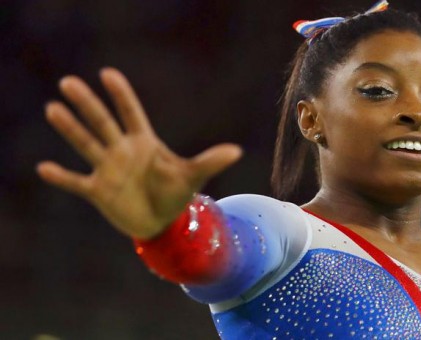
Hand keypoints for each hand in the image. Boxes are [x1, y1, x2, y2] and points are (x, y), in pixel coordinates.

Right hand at [37, 68, 241, 239]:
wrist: (162, 222)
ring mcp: (109, 169)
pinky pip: (76, 182)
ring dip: (70, 129)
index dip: (121, 95)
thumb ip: (210, 162)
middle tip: (69, 83)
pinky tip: (44, 168)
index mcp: (145, 142)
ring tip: (53, 109)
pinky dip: (61, 177)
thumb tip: (236, 151)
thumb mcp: (193, 176)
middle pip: (103, 123)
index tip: (108, 74)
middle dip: (87, 104)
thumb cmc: (176, 192)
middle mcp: (123, 151)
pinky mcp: (98, 191)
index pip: (131, 113)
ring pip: (86, 144)